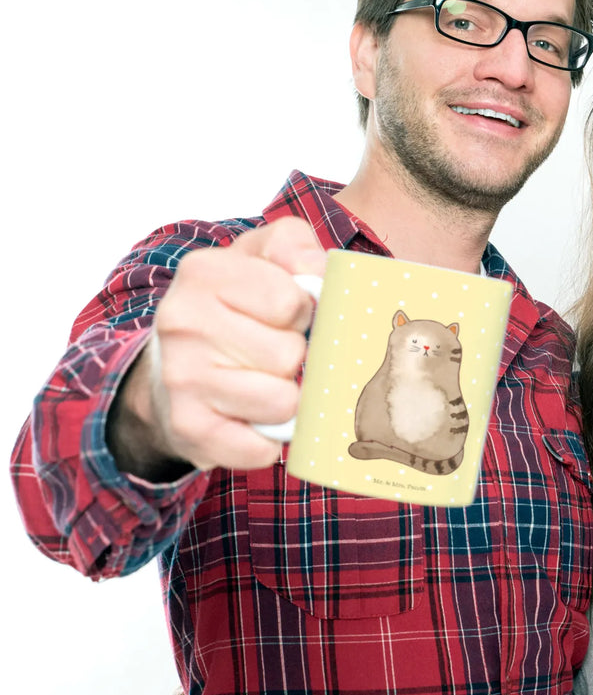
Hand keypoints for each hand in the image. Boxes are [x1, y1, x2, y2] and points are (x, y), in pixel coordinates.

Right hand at [109, 217, 325, 474]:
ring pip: (282, 402)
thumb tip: (318, 271)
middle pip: (289, 355)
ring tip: (263, 381)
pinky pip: (261, 448)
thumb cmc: (234, 306)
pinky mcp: (188, 428)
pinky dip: (268, 439)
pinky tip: (251, 417)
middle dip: (294, 357)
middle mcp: (182, 322)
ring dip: (285, 398)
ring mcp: (181, 378)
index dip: (301, 313)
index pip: (291, 302)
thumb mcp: (261, 256)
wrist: (171, 367)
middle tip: (270, 351)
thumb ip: (294, 246)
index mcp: (204, 272)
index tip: (284, 315)